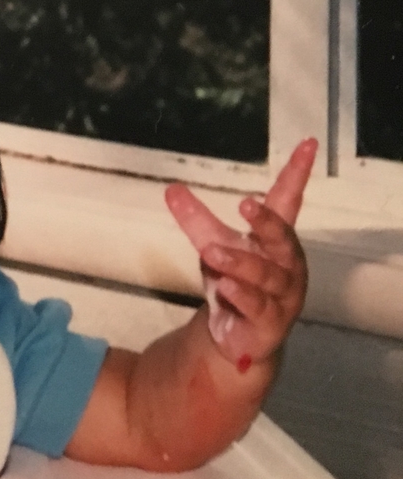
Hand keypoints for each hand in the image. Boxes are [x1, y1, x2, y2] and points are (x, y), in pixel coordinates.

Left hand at [165, 139, 316, 368]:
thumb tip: (171, 188)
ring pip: (267, 276)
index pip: (288, 201)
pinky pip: (258, 307)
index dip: (297, 174)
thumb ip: (194, 219)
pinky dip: (242, 296)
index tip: (307, 144)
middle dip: (267, 222)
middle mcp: (286, 265)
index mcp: (274, 240)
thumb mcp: (211, 245)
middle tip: (246, 204)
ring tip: (211, 253)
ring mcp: (282, 295)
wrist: (234, 335)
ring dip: (241, 263)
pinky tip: (225, 287)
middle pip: (283, 239)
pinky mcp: (269, 323)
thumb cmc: (234, 282)